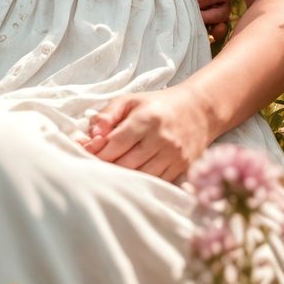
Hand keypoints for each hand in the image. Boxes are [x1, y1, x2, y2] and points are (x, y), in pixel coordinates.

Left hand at [78, 87, 210, 183]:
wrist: (199, 110)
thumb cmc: (158, 105)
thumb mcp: (131, 101)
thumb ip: (107, 114)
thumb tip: (91, 135)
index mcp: (146, 119)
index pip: (114, 143)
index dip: (96, 152)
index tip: (84, 153)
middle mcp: (161, 139)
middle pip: (125, 164)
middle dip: (105, 167)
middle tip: (92, 167)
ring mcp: (173, 156)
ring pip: (139, 177)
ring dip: (121, 178)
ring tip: (108, 174)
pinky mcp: (181, 168)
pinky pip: (155, 183)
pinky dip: (140, 183)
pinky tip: (129, 179)